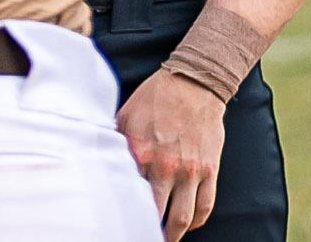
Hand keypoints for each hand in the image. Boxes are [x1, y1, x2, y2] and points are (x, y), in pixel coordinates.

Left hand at [117, 68, 225, 239]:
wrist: (193, 84)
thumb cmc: (155, 98)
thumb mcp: (125, 116)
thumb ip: (116, 142)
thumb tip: (100, 157)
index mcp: (140, 153)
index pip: (129, 193)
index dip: (124, 209)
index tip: (118, 218)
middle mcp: (165, 167)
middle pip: (157, 212)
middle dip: (148, 228)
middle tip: (140, 232)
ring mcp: (190, 171)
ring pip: (182, 217)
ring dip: (173, 233)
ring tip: (164, 238)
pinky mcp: (209, 170)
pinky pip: (205, 206)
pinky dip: (196, 221)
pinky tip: (187, 225)